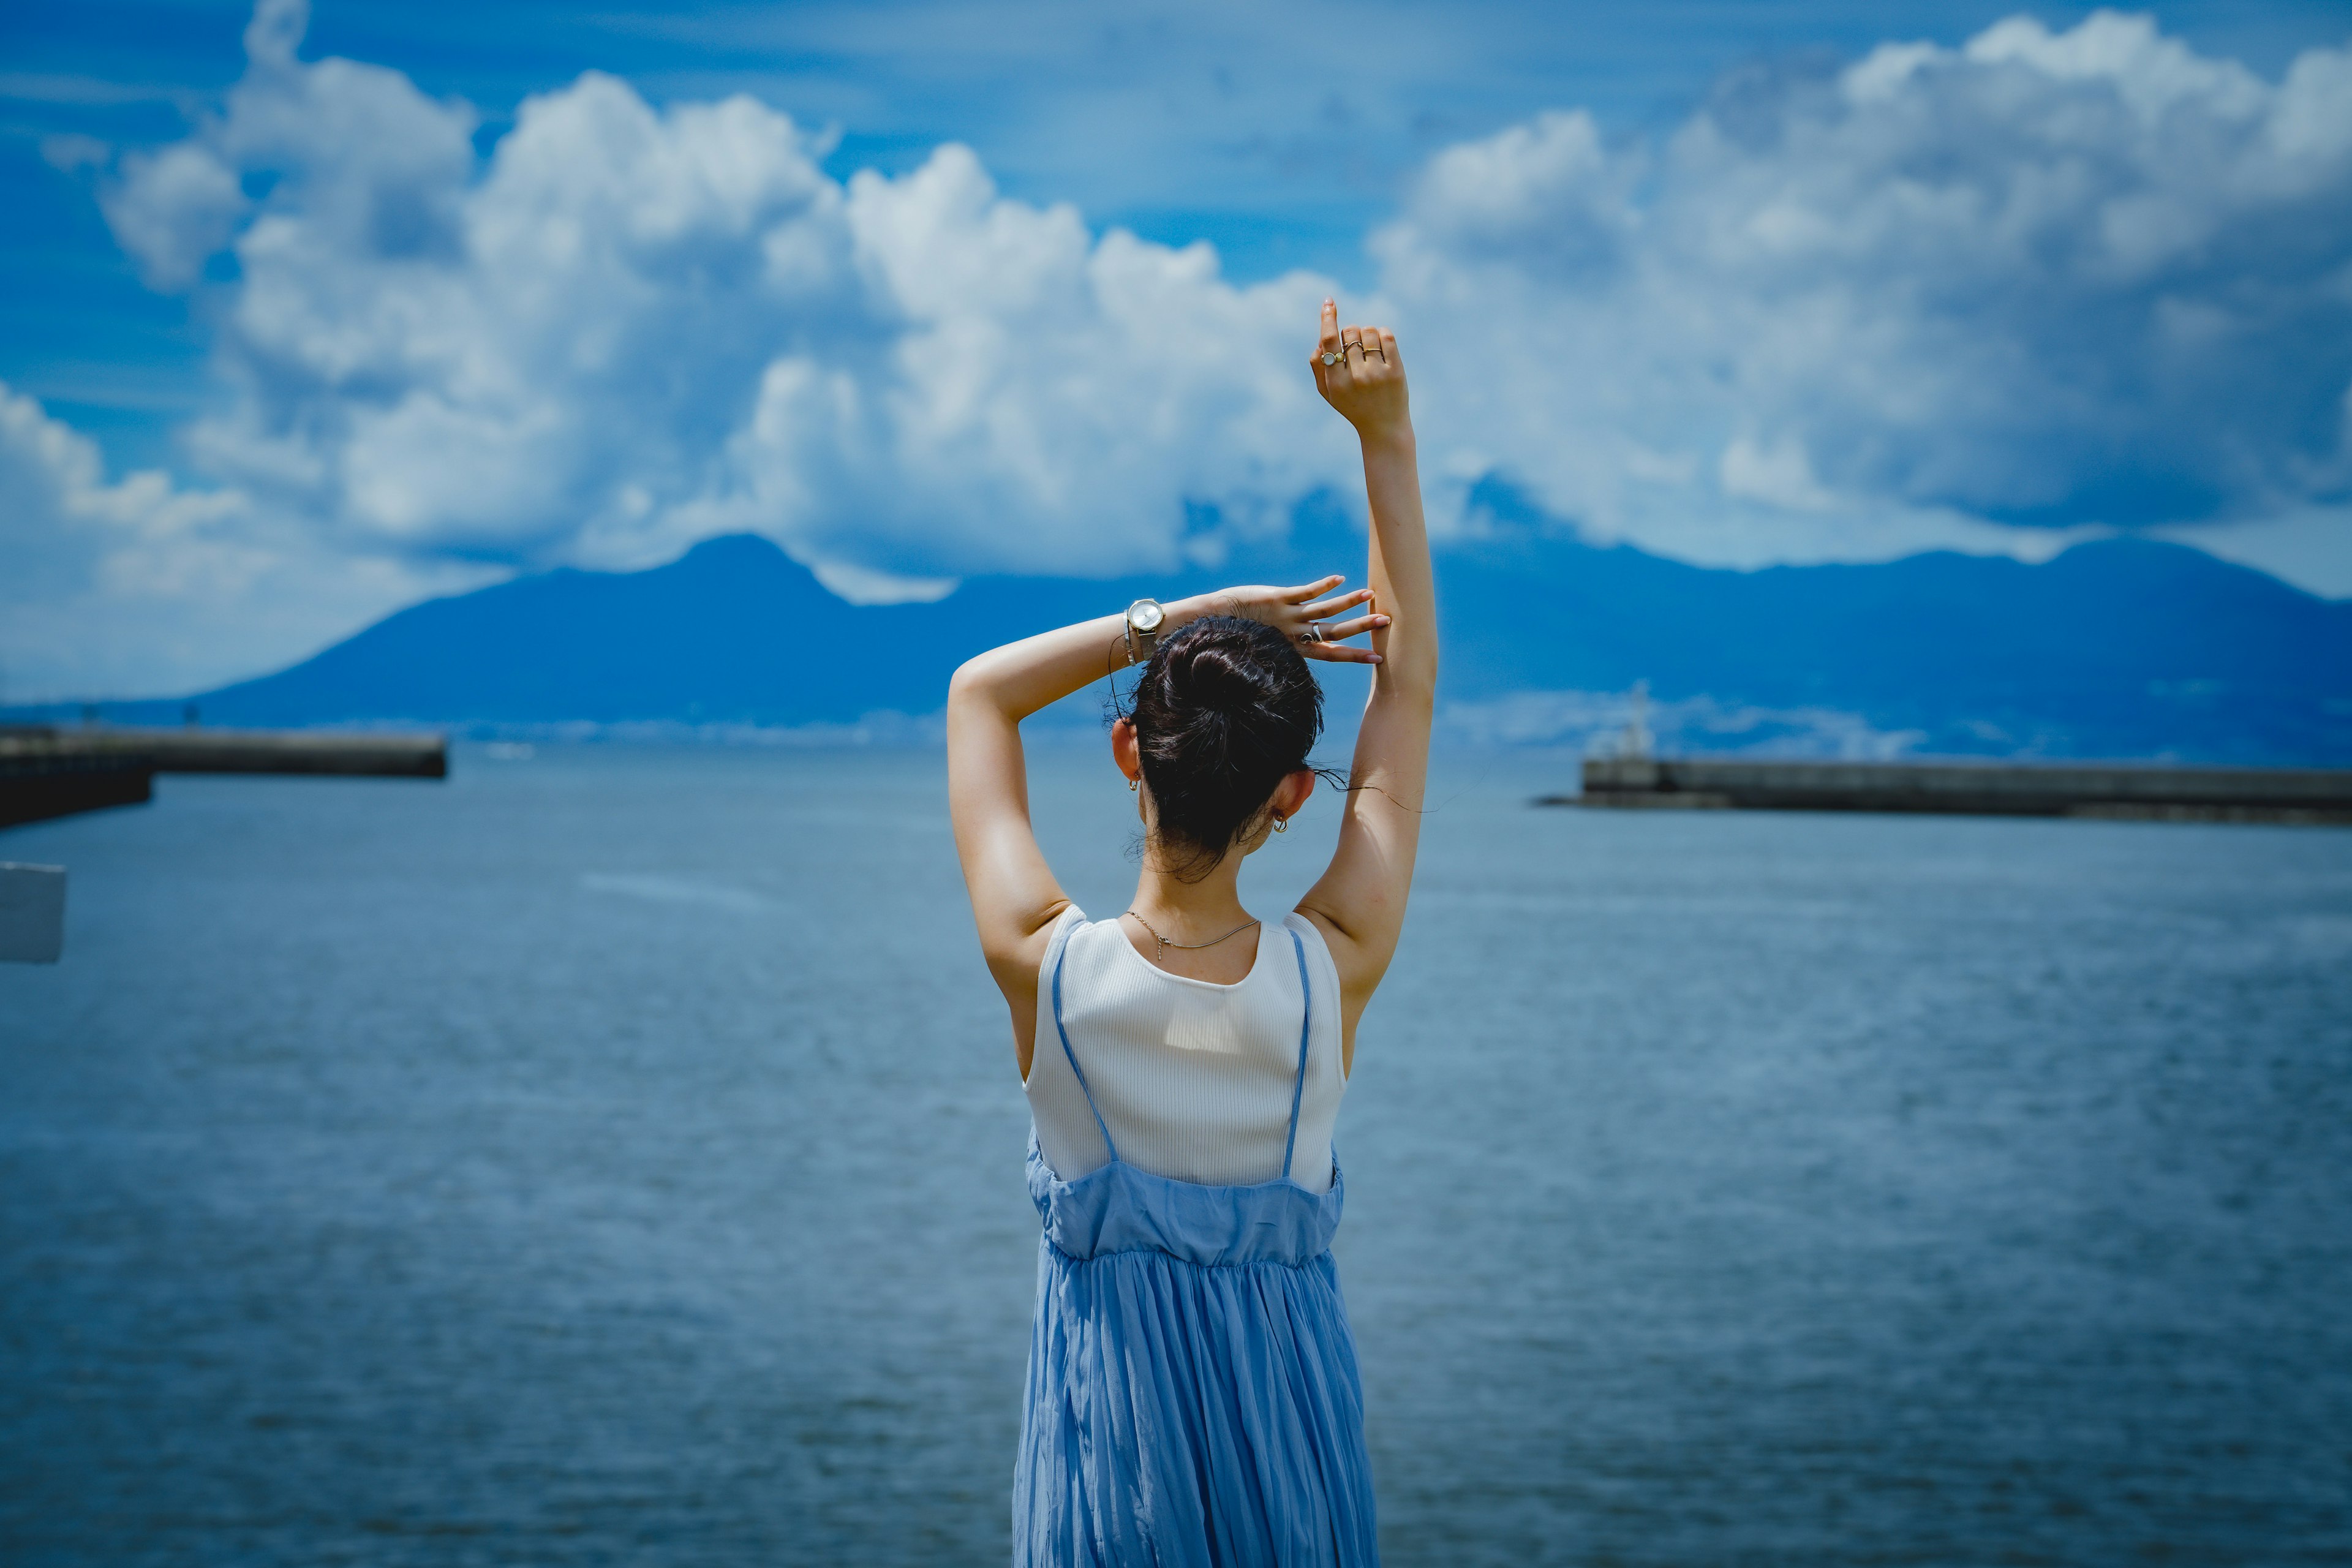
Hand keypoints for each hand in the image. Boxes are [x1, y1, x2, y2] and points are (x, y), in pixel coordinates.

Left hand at [1200, 576, 1388, 664]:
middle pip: (1334, 632)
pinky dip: (1323, 585)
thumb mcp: (1266, 642)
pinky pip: (1304, 592)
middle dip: (1361, 627)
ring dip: (1349, 602)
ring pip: (1324, 611)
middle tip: (1386, 621)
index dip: (1355, 655)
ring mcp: (1287, 616)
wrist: (1213, 620)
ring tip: (1370, 594)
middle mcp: (1293, 634)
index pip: (1331, 653)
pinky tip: (1339, 578)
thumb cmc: (1238, 632)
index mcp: (1293, 648)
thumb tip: (1302, 643)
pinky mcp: (1277, 598)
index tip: (1378, 658)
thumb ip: (1285, 643)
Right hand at [1310, 299, 1408, 441]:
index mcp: (1335, 382)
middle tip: (1355, 349)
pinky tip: (1381, 347)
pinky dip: (1382, 335)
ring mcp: (1378, 374)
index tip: (1329, 302)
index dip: (1328, 318)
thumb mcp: (1328, 393)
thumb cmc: (1352, 406)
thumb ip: (1318, 366)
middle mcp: (1356, 377)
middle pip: (1350, 332)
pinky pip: (1387, 336)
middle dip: (1350, 334)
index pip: (1329, 341)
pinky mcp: (1396, 371)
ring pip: (1369, 331)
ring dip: (1367, 335)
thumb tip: (1321, 339)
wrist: (1383, 428)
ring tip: (1369, 351)